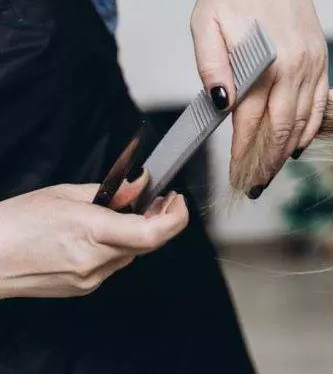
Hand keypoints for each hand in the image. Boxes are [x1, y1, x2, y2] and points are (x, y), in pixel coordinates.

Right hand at [0, 177, 187, 298]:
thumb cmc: (15, 224)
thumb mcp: (66, 194)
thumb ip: (111, 192)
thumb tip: (140, 184)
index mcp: (91, 231)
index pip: (153, 232)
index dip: (175, 217)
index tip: (176, 201)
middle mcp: (94, 259)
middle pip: (148, 243)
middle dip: (159, 219)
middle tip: (159, 200)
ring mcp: (90, 278)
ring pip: (131, 254)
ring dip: (135, 233)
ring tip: (122, 213)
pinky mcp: (83, 288)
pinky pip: (112, 265)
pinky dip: (114, 248)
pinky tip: (98, 235)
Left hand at [190, 0, 332, 194]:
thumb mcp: (205, 22)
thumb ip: (210, 64)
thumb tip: (219, 102)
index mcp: (263, 63)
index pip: (251, 122)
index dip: (242, 154)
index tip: (235, 177)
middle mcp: (294, 69)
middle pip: (282, 130)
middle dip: (266, 163)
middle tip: (253, 187)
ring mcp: (312, 65)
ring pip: (303, 122)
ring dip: (287, 151)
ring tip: (271, 173)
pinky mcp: (321, 60)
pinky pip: (320, 104)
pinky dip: (310, 128)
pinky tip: (297, 145)